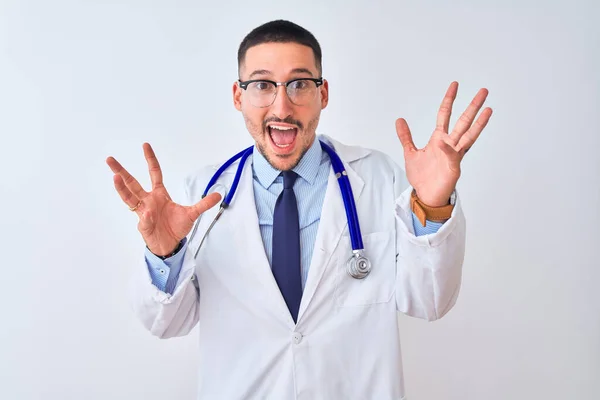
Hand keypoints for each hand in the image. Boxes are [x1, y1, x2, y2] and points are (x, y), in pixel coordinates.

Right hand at [106, 143, 220, 255]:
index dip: (150, 159)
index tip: (145, 146)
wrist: (170, 245)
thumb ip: (203, 204)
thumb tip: (218, 195)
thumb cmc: (176, 227)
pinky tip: (149, 215)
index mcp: (159, 194)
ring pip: (129, 198)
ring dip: (121, 188)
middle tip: (110, 160)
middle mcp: (148, 200)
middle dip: (121, 172)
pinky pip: (144, 220)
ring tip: (115, 178)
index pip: (154, 173)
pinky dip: (147, 218)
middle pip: (132, 183)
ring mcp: (143, 212)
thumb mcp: (192, 214)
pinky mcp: (143, 225)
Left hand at [396, 81, 492, 206]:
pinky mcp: (453, 168)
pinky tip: (445, 143)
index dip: (449, 100)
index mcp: (439, 139)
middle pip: (463, 121)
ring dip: (479, 123)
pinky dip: (448, 150)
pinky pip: (452, 156)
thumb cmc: (422, 176)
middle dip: (473, 106)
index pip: (445, 115)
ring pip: (468, 136)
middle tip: (484, 91)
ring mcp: (454, 156)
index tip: (455, 85)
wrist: (425, 195)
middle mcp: (449, 145)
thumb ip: (406, 137)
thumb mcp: (410, 153)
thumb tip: (399, 120)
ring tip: (488, 110)